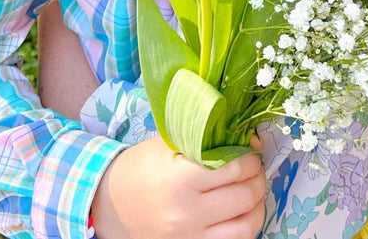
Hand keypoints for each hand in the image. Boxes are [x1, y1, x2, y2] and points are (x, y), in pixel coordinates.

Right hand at [92, 136, 265, 238]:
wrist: (110, 203)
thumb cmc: (142, 167)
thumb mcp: (169, 143)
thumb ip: (206, 138)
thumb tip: (249, 138)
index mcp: (180, 180)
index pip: (234, 167)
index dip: (250, 157)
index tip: (250, 149)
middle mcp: (187, 213)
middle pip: (244, 196)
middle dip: (258, 178)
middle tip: (254, 168)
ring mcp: (190, 237)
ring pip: (246, 227)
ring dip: (258, 206)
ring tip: (252, 192)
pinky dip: (245, 228)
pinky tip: (241, 214)